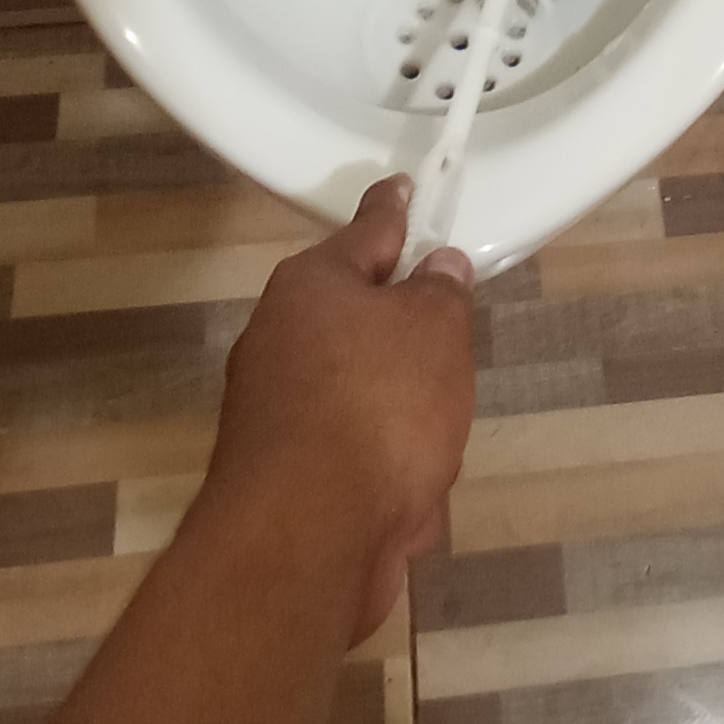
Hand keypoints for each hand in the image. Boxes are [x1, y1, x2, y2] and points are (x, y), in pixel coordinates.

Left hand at [204, 178, 475, 642]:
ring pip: (366, 401)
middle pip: (364, 324)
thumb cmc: (378, 409)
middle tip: (448, 357)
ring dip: (405, 426)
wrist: (310, 537)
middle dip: (411, 348)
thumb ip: (440, 293)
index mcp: (310, 286)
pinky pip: (356, 462)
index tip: (404, 186)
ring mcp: (276, 413)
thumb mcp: (434, 331)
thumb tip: (436, 266)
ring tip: (431, 454)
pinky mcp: (285, 478)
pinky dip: (386, 478)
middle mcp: (280, 339)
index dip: (395, 209)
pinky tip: (405, 503)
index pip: (367, 230)